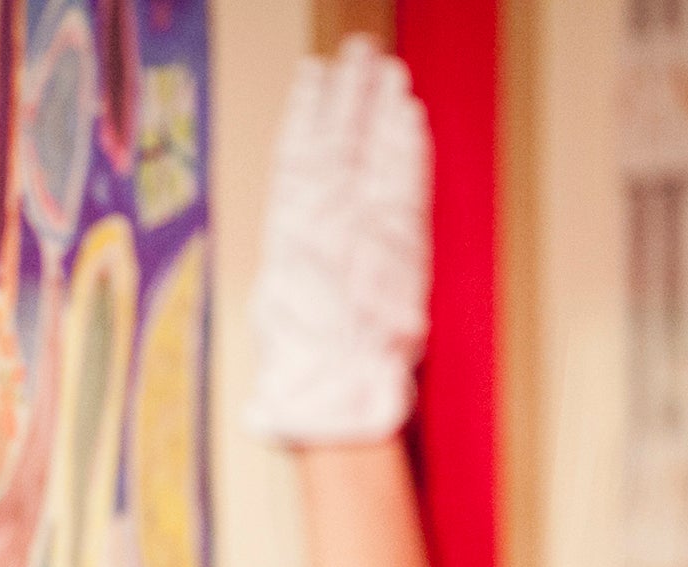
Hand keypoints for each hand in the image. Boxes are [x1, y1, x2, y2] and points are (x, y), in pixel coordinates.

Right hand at [246, 36, 431, 445]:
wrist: (336, 395)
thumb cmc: (301, 370)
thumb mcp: (277, 314)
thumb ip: (290, 273)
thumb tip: (295, 250)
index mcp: (288, 237)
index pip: (298, 157)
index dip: (308, 112)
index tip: (312, 76)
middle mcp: (325, 224)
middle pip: (339, 141)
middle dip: (348, 93)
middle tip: (356, 51)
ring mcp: (365, 230)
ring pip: (374, 153)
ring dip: (382, 108)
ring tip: (387, 71)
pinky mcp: (401, 245)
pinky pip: (404, 183)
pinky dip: (408, 148)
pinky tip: (410, 119)